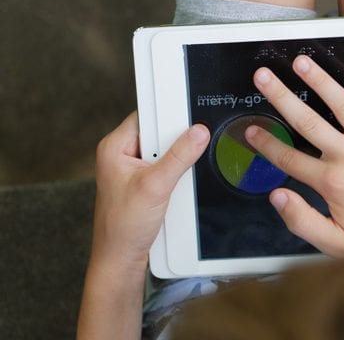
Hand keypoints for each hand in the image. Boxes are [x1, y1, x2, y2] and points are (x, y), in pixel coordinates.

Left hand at [92, 112, 209, 269]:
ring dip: (175, 161)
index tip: (189, 121)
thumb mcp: (156, 186)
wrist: (122, 258)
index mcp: (114, 147)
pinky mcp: (142, 182)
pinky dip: (175, 173)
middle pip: (158, 133)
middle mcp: (121, 154)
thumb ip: (179, 157)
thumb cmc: (124, 226)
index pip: (146, 115)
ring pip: (164, 151)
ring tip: (173, 178)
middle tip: (181, 157)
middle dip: (174, 143)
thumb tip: (198, 133)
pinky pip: (164, 166)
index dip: (168, 117)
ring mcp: (131, 168)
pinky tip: (175, 186)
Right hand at [245, 56, 343, 267]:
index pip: (289, 159)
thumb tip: (276, 196)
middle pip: (308, 121)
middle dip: (281, 96)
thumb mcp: (336, 244)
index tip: (251, 131)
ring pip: (343, 105)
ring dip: (321, 81)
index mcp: (333, 183)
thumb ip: (301, 220)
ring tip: (302, 62)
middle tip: (263, 76)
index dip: (266, 144)